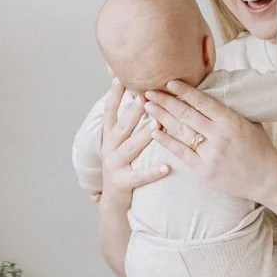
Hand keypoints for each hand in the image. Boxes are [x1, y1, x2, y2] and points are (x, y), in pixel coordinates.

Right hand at [98, 78, 170, 208]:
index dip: (114, 95)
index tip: (120, 77)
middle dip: (133, 111)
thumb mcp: (118, 141)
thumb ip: (126, 120)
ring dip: (144, 135)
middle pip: (122, 126)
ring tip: (157, 124)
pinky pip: (140, 175)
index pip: (110, 111)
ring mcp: (115, 165)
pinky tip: (167, 166)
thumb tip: (136, 92)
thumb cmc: (121, 163)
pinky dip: (153, 171)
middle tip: (145, 96)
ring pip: (131, 147)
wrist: (112, 199)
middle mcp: (110, 148)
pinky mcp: (123, 182)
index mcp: (109, 136)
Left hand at [144, 79, 276, 203]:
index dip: (184, 91)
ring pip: (180, 132)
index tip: (169, 82)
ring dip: (161, 118)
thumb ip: (229, 109)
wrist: (268, 179)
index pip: (202, 102)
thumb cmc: (259, 148)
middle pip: (186, 114)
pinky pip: (181, 152)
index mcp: (231, 121)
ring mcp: (210, 154)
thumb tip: (214, 89)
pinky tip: (154, 131)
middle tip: (148, 92)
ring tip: (147, 107)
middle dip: (165, 101)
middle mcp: (219, 136)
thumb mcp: (249, 122)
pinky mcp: (204, 170)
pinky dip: (166, 141)